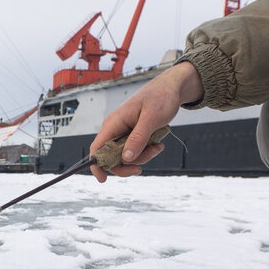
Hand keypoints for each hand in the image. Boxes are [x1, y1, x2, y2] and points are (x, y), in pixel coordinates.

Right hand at [89, 61, 202, 181]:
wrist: (172, 88)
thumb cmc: (161, 98)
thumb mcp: (151, 119)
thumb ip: (138, 139)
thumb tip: (126, 158)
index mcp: (114, 123)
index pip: (97, 148)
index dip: (96, 165)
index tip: (103, 179)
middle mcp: (115, 129)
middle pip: (111, 157)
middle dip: (128, 164)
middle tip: (142, 168)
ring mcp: (124, 132)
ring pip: (125, 155)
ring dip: (141, 157)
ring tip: (157, 147)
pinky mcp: (133, 134)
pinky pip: (134, 150)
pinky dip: (146, 152)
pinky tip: (157, 145)